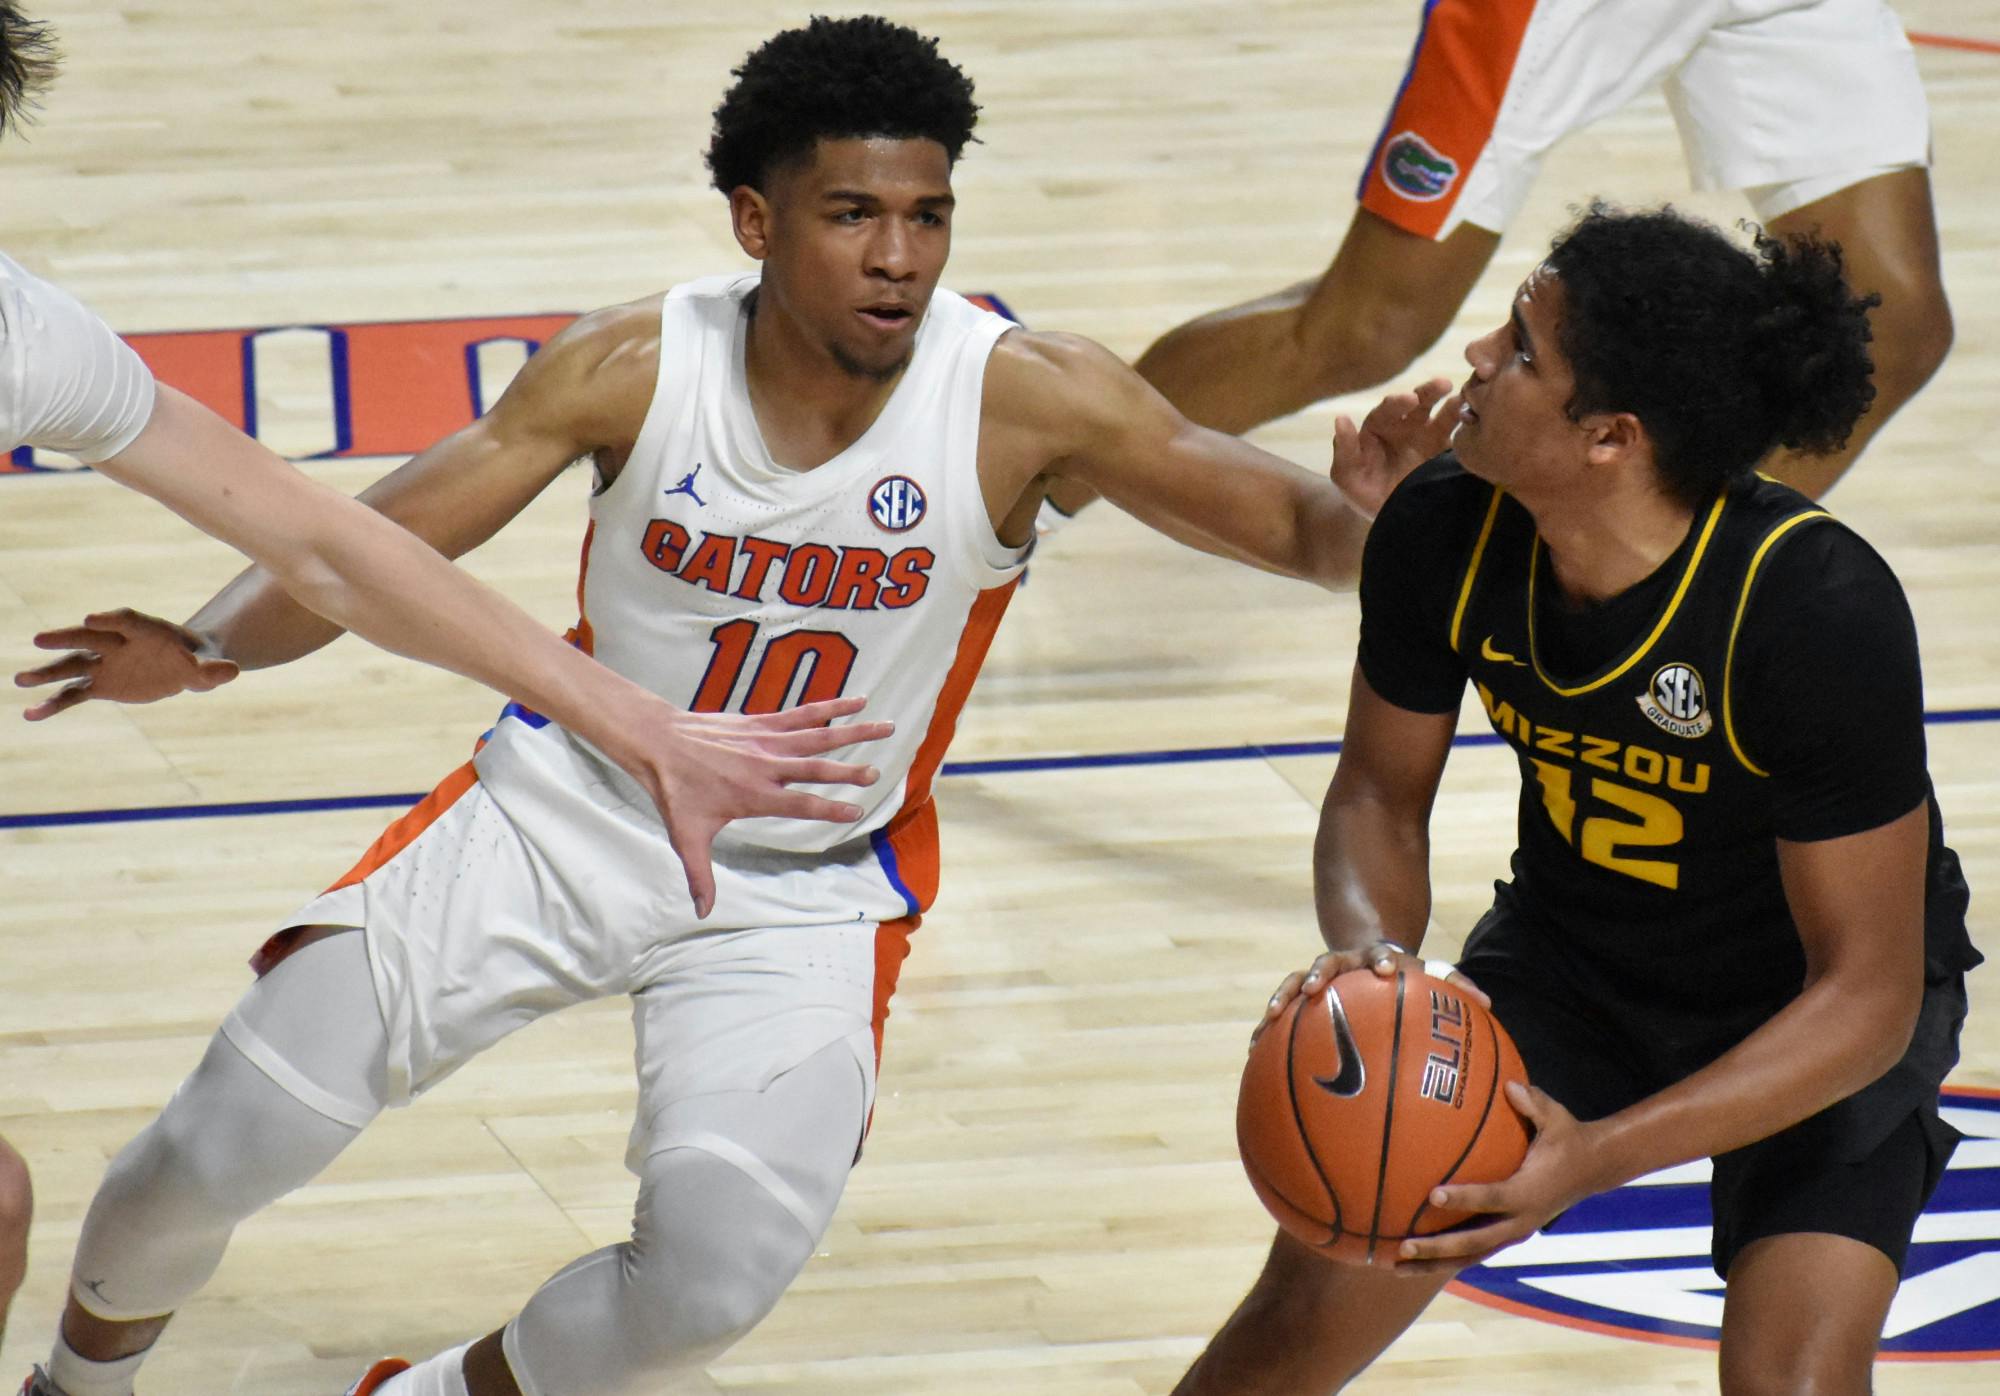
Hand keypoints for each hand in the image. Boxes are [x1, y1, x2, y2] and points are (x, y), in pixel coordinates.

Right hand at [14, 609, 238, 719]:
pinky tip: (32, 714)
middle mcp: (117, 643)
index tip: (90, 618)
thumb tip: (233, 671)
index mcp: (145, 630)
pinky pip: (73, 694)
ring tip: (20, 679)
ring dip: (48, 673)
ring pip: (72, 666)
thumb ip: (215, 668)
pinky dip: (54, 704)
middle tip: (40, 639)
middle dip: (66, 638)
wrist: (185, 665)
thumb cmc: (200, 658)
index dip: (110, 619)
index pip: (126, 620)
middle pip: (88, 637)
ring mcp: (105, 663)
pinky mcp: (99, 684)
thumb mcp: (211, 665)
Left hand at [610, 695, 895, 918]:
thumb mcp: (686, 838)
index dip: (829, 808)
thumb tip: (703, 912)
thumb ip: (700, 875)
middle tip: (876, 775)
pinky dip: (832, 707)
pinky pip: (804, 713)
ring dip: (854, 730)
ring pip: (819, 735)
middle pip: (816, 767)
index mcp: (754, 794)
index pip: (800, 803)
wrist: (659, 743)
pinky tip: (858, 701)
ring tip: (888, 726)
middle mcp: (767, 765)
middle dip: (848, 771)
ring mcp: (767, 740)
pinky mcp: (764, 723)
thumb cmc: (676, 793)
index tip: (856, 811)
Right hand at [1251, 940, 1488, 1047]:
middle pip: (1327, 963)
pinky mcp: (1301, 994)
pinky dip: (1266, 1026)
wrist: (1370, 960)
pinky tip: (1252, 1048)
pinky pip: (1281, 1009)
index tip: (1386, 970)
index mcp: (1377, 960)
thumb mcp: (1428, 979)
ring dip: (1283, 997)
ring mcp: (1319, 977)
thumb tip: (1489, 1004)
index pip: (1380, 955)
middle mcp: (1345, 964)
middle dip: (1319, 974)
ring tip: (1271, 1017)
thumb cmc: (1405, 979)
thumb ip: (1455, 988)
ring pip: (1295, 981)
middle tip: (1314, 988)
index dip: (1382, 961)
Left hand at [1331, 377, 1460, 519]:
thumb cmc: (1361, 492)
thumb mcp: (1346, 475)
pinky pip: (1459, 436)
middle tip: (1443, 385)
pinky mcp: (1445, 452)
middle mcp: (1405, 425)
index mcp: (1379, 426)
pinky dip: (1468, 427)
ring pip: (1442, 413)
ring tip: (1467, 398)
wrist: (1386, 515)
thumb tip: (1340, 419)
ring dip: (1454, 403)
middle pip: (1418, 402)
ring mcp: (1428, 437)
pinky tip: (1479, 421)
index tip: (1410, 399)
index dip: (1398, 402)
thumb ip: (1345, 449)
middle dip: (1429, 391)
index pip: (1388, 409)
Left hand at [1391, 1081, 1598, 1273]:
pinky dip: (1445, 1257)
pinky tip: (1413, 1257)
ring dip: (1435, 1262)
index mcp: (1529, 1192)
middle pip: (1474, 1242)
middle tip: (1404, 1246)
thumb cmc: (1566, 1139)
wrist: (1591, 1169)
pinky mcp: (1507, 1235)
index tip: (1433, 1197)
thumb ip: (1533, 1102)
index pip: (1492, 1198)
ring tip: (1397, 1265)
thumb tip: (1509, 1084)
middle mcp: (1520, 1221)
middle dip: (1439, 1247)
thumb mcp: (1557, 1117)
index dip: (1464, 1199)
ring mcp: (1513, 1233)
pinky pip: (1473, 1251)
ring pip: (1470, 1256)